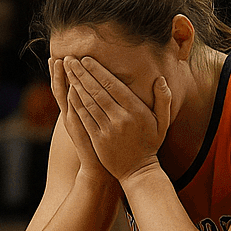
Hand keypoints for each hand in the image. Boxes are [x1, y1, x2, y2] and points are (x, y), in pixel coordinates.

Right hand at [50, 58, 108, 180]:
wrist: (97, 168)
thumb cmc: (100, 144)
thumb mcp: (94, 121)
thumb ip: (93, 106)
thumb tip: (96, 90)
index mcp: (75, 111)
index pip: (66, 88)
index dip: (62, 74)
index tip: (60, 58)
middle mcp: (71, 115)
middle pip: (61, 90)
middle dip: (58, 74)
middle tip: (55, 57)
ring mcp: (74, 123)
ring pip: (64, 99)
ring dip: (61, 81)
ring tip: (59, 64)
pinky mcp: (80, 132)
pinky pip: (76, 113)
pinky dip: (73, 101)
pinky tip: (72, 88)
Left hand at [63, 56, 172, 182]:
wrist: (139, 171)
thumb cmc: (150, 143)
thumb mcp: (162, 121)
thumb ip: (163, 99)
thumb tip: (160, 79)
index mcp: (137, 111)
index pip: (114, 85)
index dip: (98, 71)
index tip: (86, 59)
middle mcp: (122, 118)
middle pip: (98, 91)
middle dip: (82, 73)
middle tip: (70, 59)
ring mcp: (109, 130)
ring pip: (89, 103)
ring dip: (76, 85)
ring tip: (66, 71)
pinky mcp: (98, 140)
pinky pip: (85, 118)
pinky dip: (76, 104)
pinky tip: (68, 92)